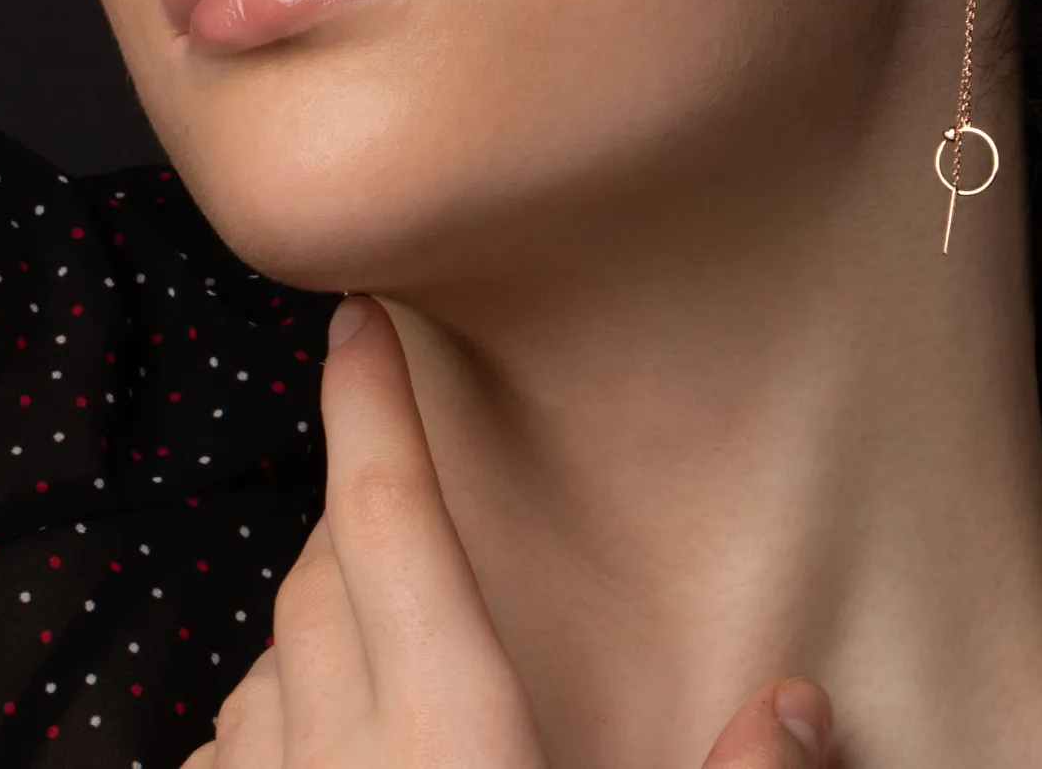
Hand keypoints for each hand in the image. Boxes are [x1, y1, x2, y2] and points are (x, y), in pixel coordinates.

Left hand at [182, 294, 834, 768]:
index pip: (397, 524)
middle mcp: (342, 761)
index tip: (356, 317)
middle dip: (363, 507)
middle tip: (416, 483)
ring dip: (320, 616)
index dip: (374, 408)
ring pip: (271, 657)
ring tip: (381, 619)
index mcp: (450, 737)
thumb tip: (806, 695)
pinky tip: (313, 742)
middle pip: (328, 572)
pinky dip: (274, 718)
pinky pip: (236, 753)